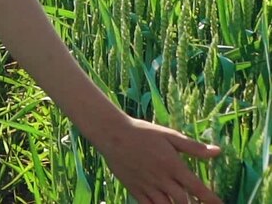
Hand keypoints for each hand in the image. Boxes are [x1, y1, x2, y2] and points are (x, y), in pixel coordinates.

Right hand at [98, 117, 221, 202]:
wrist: (112, 134)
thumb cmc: (142, 132)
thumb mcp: (168, 135)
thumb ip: (193, 147)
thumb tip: (217, 151)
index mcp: (173, 165)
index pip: (198, 189)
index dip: (211, 200)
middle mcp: (162, 179)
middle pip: (184, 202)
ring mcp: (148, 187)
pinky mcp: (136, 191)